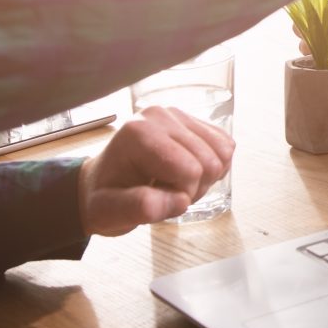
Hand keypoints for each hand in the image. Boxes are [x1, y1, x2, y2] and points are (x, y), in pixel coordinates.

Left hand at [76, 104, 235, 235]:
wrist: (101, 184)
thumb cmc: (103, 198)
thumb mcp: (108, 213)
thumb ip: (139, 208)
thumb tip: (180, 201)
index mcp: (139, 133)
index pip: (190, 170)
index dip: (182, 196)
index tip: (156, 199)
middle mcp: (160, 115)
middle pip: (210, 161)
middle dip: (195, 188)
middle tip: (166, 194)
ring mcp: (177, 114)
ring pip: (223, 153)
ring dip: (206, 179)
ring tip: (175, 184)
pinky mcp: (191, 120)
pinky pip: (226, 145)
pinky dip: (215, 167)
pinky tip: (188, 173)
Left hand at [295, 0, 327, 79]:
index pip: (305, 5)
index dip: (306, 10)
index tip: (310, 13)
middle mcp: (324, 24)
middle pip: (298, 27)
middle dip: (305, 28)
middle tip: (316, 31)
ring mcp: (325, 45)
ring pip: (303, 46)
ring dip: (310, 45)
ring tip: (325, 46)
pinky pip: (315, 61)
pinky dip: (319, 59)